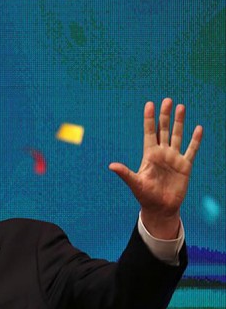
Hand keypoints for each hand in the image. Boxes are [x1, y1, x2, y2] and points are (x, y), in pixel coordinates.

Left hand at [109, 98, 201, 238]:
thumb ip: (125, 173)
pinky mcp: (185, 166)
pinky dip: (195, 140)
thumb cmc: (145, 196)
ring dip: (179, 122)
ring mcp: (174, 158)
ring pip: (177, 135)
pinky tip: (198, 128)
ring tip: (181, 107)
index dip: (150, 119)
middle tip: (167, 100)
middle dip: (165, 115)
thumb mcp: (135, 183)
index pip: (150, 132)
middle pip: (164, 130)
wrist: (160, 208)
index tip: (150, 104)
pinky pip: (191, 150)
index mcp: (149, 155)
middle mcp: (162, 153)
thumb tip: (111, 166)